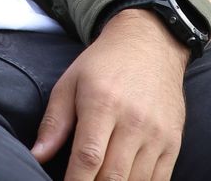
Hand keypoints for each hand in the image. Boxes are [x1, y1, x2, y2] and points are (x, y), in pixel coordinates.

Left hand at [31, 8, 190, 180]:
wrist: (151, 44)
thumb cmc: (104, 65)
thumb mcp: (71, 83)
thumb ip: (54, 122)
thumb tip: (37, 156)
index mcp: (103, 104)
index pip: (88, 157)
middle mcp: (134, 120)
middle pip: (112, 177)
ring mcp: (157, 133)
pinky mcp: (173, 141)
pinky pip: (158, 180)